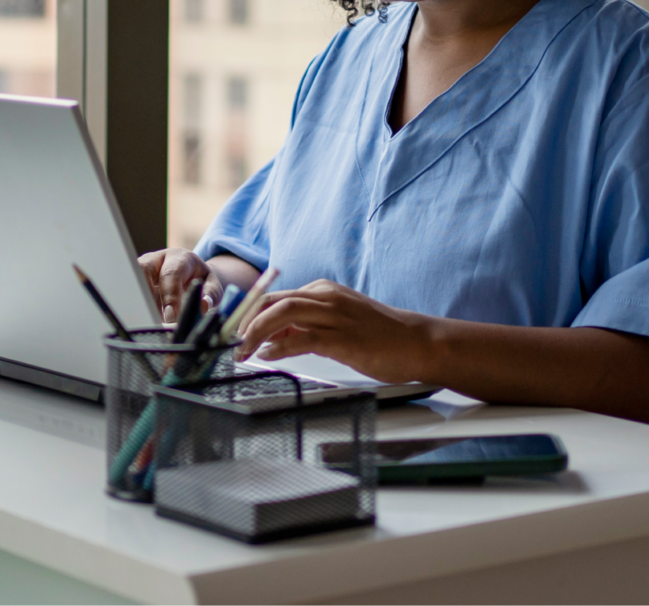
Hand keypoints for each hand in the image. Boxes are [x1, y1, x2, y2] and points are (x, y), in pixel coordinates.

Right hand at [136, 248, 222, 323]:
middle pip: (144, 270)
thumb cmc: (202, 282)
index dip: (169, 295)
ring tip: (149, 321)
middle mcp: (158, 259)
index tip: (170, 316)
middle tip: (154, 319)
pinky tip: (142, 320)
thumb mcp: (213, 286)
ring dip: (139, 302)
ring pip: (132, 280)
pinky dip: (135, 306)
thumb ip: (210, 295)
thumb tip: (203, 305)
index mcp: (180, 258)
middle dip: (147, 296)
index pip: (171, 273)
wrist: (193, 275)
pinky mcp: (135, 280)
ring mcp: (143, 268)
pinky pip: (130, 291)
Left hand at [236, 279, 436, 383]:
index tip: (234, 333)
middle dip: (244, 321)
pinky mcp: (342, 338)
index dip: (248, 315)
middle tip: (230, 343)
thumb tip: (272, 340)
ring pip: (281, 313)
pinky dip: (278, 347)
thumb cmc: (379, 337)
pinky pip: (301, 338)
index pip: (274, 296)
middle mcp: (325, 297)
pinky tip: (267, 357)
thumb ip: (305, 327)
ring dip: (255, 332)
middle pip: (271, 300)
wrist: (418, 342)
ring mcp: (334, 316)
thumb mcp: (337, 325)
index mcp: (323, 291)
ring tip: (242, 351)